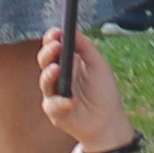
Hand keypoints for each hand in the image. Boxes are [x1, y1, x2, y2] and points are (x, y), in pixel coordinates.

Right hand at [37, 26, 132, 152]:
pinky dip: (62, 102)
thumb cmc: (104, 92)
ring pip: (44, 82)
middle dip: (48, 53)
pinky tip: (71, 100)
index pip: (53, 47)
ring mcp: (54, 95)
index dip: (52, 39)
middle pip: (45, 62)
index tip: (56, 33)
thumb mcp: (98, 65)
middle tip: (56, 47)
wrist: (109, 121)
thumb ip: (85, 47)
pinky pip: (53, 105)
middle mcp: (58, 77)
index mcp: (67, 63)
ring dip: (49, 75)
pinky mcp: (55, 113)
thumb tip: (71, 30)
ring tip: (57, 69)